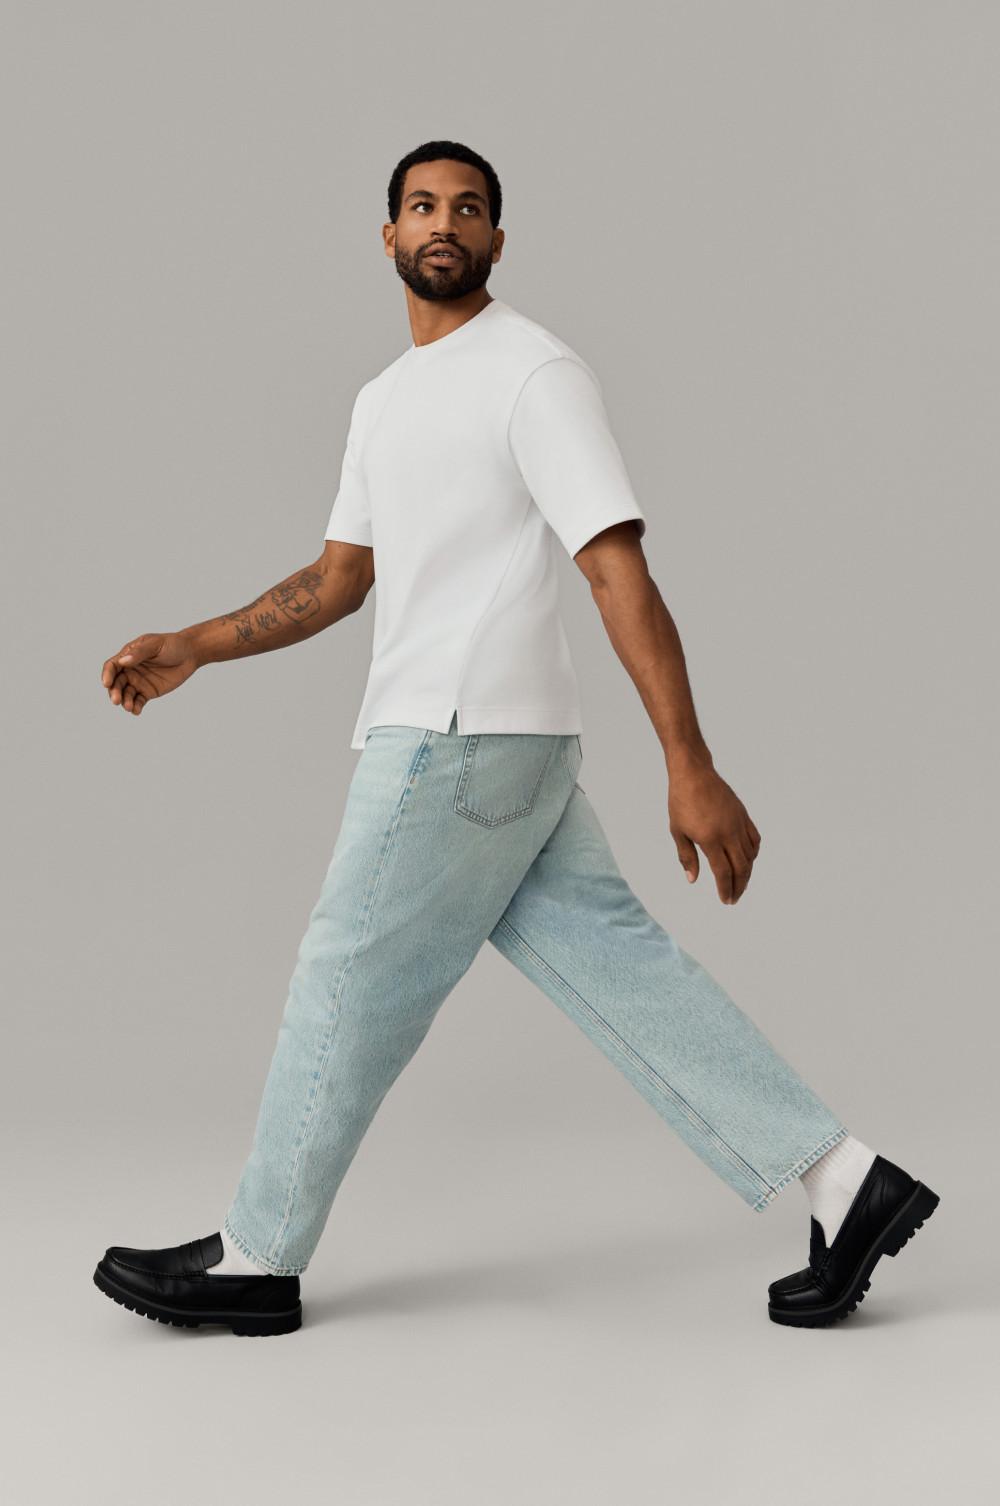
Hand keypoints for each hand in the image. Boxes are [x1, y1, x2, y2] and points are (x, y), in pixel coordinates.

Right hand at [100, 631, 199, 714]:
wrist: (190, 654)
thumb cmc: (171, 644)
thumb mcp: (155, 645)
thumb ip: (139, 653)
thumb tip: (123, 662)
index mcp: (128, 656)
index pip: (112, 666)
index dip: (107, 675)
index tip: (106, 684)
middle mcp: (130, 670)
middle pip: (116, 683)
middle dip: (114, 692)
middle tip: (116, 700)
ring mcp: (139, 682)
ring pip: (126, 694)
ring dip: (125, 701)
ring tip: (129, 707)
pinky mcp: (148, 692)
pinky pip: (138, 701)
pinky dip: (136, 707)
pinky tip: (136, 711)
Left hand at [667, 761, 760, 903]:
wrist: (694, 774)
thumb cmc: (681, 802)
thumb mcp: (678, 831)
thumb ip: (687, 857)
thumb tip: (692, 880)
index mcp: (710, 839)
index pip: (723, 873)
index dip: (726, 889)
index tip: (726, 900)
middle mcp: (728, 833)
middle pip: (741, 868)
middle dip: (739, 886)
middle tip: (734, 898)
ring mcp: (738, 823)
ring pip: (750, 855)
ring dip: (747, 873)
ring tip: (740, 883)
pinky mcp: (743, 815)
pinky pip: (754, 839)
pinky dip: (753, 853)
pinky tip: (748, 860)